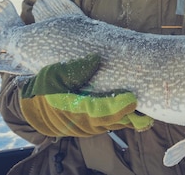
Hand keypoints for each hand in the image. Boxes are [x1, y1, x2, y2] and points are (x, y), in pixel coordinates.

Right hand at [19, 54, 152, 136]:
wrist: (36, 105)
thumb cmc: (45, 85)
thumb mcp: (52, 75)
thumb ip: (73, 69)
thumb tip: (95, 59)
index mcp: (72, 107)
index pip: (98, 110)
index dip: (117, 106)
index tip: (131, 98)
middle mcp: (84, 121)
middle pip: (112, 121)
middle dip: (131, 113)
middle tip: (147, 101)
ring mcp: (91, 126)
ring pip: (116, 124)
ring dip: (132, 116)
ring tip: (149, 102)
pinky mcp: (96, 125)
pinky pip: (114, 123)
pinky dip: (127, 116)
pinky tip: (139, 105)